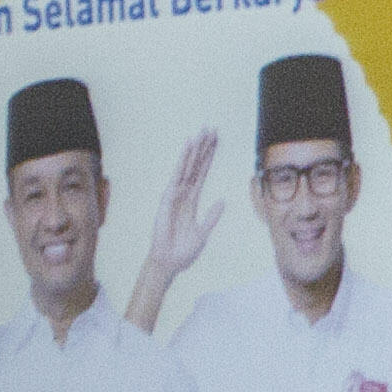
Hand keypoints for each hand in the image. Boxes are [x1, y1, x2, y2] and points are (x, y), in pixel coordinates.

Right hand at [147, 128, 225, 287]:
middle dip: (203, 148)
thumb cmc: (183, 249)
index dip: (208, 158)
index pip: (202, 174)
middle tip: (211, 129)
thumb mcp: (203, 232)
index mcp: (192, 201)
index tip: (215, 142)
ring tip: (200, 133)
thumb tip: (223, 201)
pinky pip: (177, 176)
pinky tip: (187, 150)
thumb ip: (212, 216)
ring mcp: (175, 195)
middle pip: (195, 166)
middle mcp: (183, 194)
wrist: (169, 262)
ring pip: (186, 167)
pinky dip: (182, 162)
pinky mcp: (168, 198)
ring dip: (194, 151)